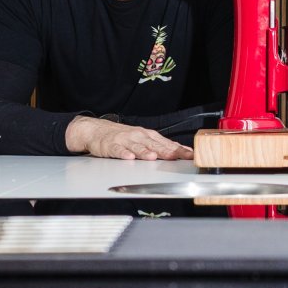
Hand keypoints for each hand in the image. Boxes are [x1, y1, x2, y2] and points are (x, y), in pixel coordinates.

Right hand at [65, 116, 192, 160]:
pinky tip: (128, 157)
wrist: (97, 130)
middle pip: (155, 145)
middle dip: (167, 151)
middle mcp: (138, 136)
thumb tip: (180, 150)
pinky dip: (123, 153)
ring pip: (137, 146)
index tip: (190, 155)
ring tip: (153, 157)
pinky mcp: (111, 145)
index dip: (179, 149)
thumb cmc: (123, 136)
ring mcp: (125, 140)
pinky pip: (118, 150)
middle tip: (178, 156)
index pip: (167, 143)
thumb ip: (161, 145)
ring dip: (145, 151)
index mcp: (148, 136)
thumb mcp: (144, 138)